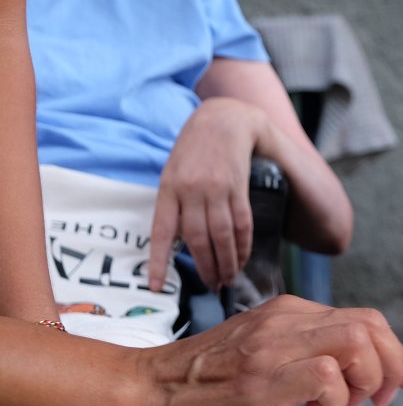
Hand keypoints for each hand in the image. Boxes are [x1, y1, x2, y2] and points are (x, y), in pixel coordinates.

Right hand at [134, 295, 402, 405]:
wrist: (137, 397)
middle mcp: (284, 321)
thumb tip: (334, 396)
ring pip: (357, 340)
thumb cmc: (193, 390)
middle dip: (397, 364)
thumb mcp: (259, 363)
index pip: (363, 320)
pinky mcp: (261, 378)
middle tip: (389, 399)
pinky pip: (327, 374)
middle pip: (371, 324)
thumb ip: (300, 366)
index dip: (397, 352)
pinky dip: (337, 397)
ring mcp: (272, 347)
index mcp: (286, 315)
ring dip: (368, 378)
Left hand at [149, 97, 269, 290]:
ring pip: (221, 235)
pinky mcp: (238, 187)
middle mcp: (191, 190)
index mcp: (169, 188)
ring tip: (227, 278)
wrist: (224, 120)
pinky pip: (242, 223)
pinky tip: (242, 257)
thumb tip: (177, 242)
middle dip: (205, 266)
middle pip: (197, 238)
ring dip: (226, 261)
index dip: (158, 261)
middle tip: (211, 285)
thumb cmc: (195, 149)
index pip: (162, 232)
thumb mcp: (174, 171)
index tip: (157, 285)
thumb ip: (175, 203)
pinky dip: (243, 245)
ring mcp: (217, 189)